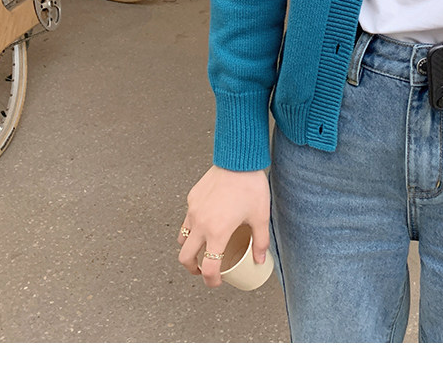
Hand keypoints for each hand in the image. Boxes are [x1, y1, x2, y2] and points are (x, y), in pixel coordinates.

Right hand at [178, 165, 270, 288]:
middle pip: (185, 257)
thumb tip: (259, 259)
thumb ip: (260, 241)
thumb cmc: (250, 186)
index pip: (209, 268)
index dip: (211, 281)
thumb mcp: (261, 217)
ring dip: (189, 248)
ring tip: (202, 247)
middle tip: (203, 270)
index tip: (216, 283)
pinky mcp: (192, 198)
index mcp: (217, 232)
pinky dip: (193, 225)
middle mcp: (200, 224)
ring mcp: (193, 210)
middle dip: (193, 269)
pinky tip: (207, 221)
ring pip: (182, 237)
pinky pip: (187, 217)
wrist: (239, 159)